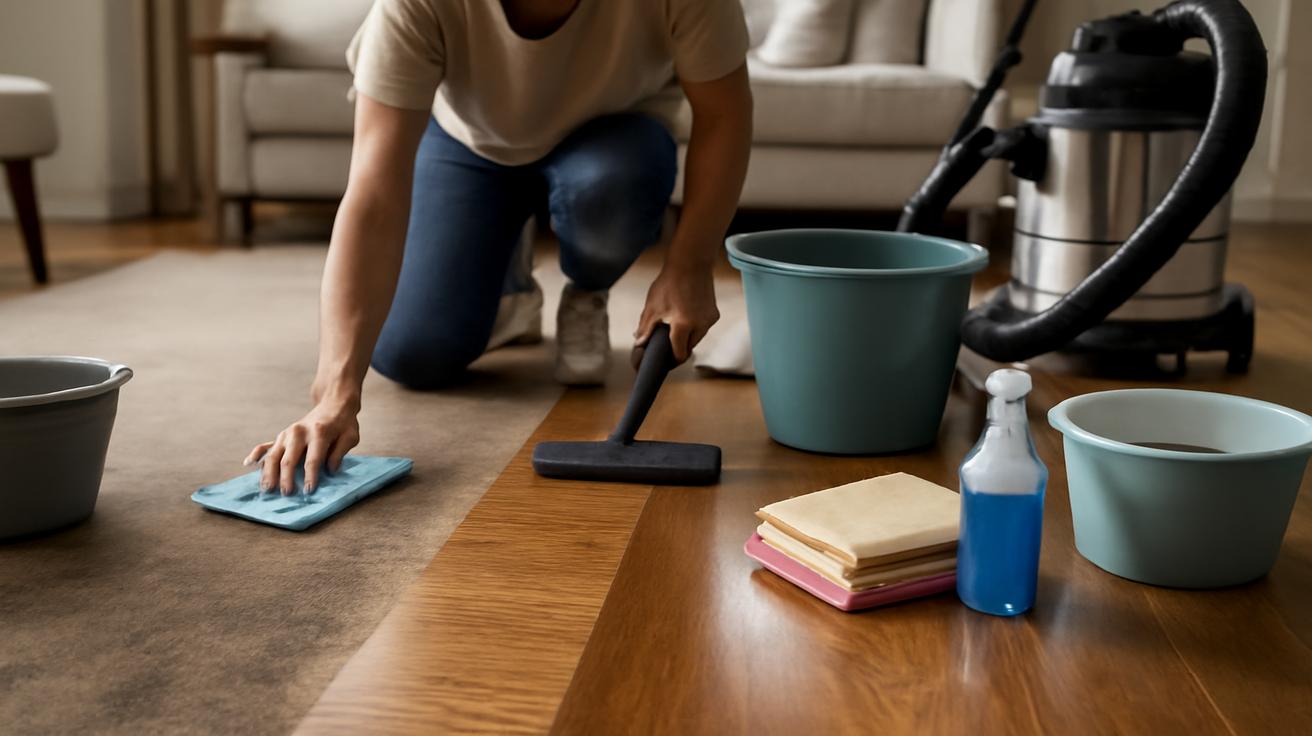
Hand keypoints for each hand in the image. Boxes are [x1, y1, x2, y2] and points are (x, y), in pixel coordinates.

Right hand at [243, 396, 360, 494]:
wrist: (333, 404)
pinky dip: (256, 454)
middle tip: (286, 494)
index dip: (311, 477)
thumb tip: (330, 471)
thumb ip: (340, 453)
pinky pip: (265, 445)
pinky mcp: (281, 436)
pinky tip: (248, 464)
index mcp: (319, 433)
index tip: (309, 491)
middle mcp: (299, 432)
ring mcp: (287, 434)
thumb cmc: (344, 424)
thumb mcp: (350, 437)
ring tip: (267, 489)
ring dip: (269, 473)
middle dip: (286, 478)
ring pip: (274, 455)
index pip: (313, 460)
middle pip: (289, 459)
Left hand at [634, 263, 718, 363]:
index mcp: (684, 325)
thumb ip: (646, 328)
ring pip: (696, 339)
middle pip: (688, 348)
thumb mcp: (653, 306)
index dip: (671, 361)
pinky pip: (702, 328)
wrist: (691, 262)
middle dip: (677, 348)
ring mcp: (709, 320)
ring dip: (685, 338)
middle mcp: (701, 325)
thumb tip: (639, 343)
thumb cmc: (670, 282)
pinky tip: (684, 316)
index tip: (664, 363)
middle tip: (664, 344)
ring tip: (673, 327)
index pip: (679, 354)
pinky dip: (693, 327)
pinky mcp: (714, 314)